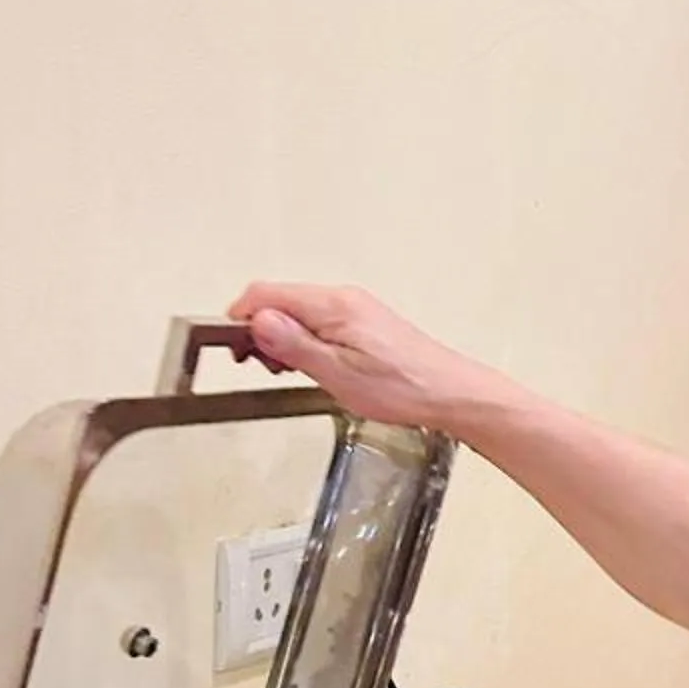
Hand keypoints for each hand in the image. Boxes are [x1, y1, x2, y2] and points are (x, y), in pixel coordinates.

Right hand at [225, 282, 499, 431]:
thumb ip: (294, 345)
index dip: (241, 320)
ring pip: (297, 311)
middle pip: (279, 299)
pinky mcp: (363, 322)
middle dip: (261, 330)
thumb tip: (257, 321)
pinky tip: (313, 366)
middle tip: (264, 367)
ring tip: (289, 370)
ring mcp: (354, 308)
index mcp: (332, 305)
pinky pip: (318, 321)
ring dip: (282, 338)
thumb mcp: (337, 374)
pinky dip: (304, 340)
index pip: (265, 294)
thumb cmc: (401, 388)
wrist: (450, 393)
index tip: (238, 351)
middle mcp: (342, 298)